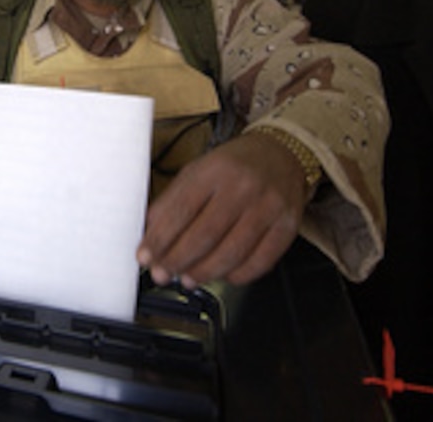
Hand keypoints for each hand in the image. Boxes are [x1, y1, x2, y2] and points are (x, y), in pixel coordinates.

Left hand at [137, 131, 307, 286]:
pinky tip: (223, 275)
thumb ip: (172, 201)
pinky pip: (260, 261)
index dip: (160, 238)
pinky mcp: (286, 226)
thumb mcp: (197, 171)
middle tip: (162, 273)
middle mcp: (242, 187)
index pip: (181, 210)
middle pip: (205, 235)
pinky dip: (238, 275)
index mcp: (214, 170)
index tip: (145, 256)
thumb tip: (150, 234)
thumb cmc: (233, 166)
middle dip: (178, 260)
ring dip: (204, 272)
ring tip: (188, 278)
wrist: (279, 154)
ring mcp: (267, 207)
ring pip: (232, 252)